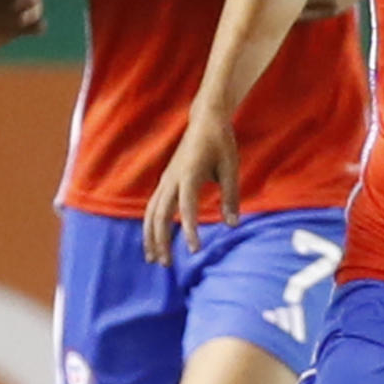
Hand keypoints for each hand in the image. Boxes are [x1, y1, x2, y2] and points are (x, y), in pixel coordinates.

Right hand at [141, 109, 239, 264]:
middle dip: (160, 240)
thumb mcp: (230, 168)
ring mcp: (166, 179)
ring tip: (153, 258)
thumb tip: (232, 225)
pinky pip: (153, 206)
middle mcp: (172, 178)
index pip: (186, 208)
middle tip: (166, 264)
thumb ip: (230, 196)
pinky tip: (154, 239)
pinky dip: (150, 225)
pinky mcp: (165, 180)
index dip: (189, 230)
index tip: (194, 251)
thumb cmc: (221, 143)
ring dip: (150, 236)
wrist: (205, 120)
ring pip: (151, 212)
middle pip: (159, 214)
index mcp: (189, 174)